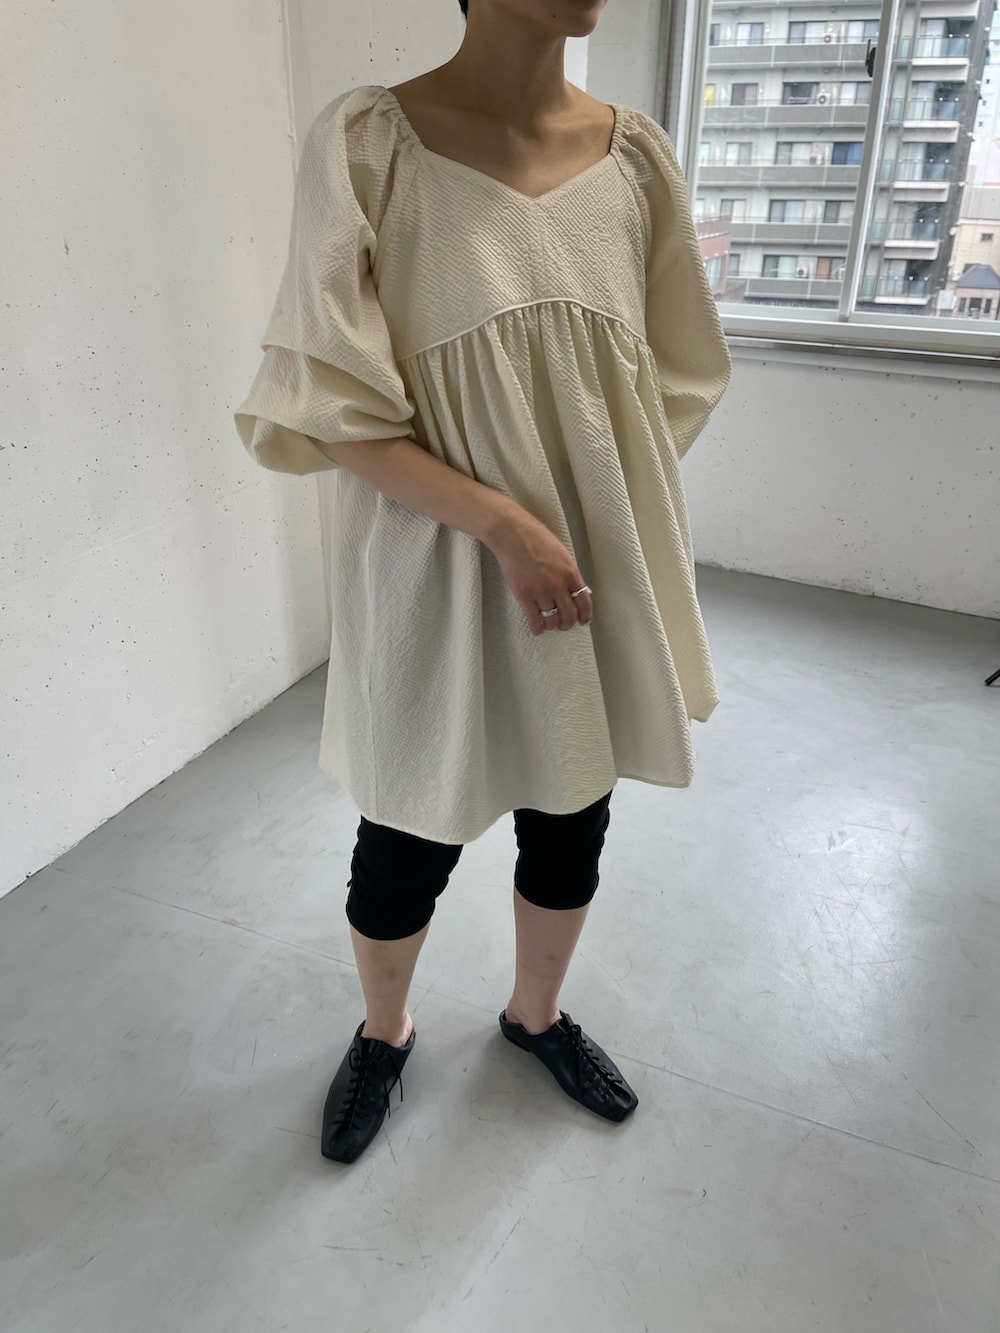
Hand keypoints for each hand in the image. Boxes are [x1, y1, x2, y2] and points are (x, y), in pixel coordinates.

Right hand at [488, 509, 593, 635]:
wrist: (511, 533)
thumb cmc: (535, 537)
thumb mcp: (562, 553)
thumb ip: (571, 574)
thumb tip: (580, 590)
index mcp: (571, 572)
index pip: (584, 602)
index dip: (585, 616)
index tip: (583, 620)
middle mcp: (558, 584)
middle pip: (569, 615)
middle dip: (568, 623)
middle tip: (564, 623)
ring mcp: (540, 591)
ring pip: (552, 621)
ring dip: (552, 625)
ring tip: (549, 624)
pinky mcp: (523, 595)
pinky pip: (534, 620)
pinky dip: (538, 628)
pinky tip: (537, 628)